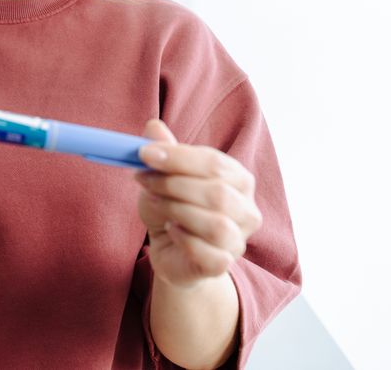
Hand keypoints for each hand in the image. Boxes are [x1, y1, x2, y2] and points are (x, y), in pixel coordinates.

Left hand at [134, 119, 262, 288]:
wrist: (170, 251)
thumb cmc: (172, 208)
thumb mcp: (162, 175)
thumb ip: (164, 152)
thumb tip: (153, 125)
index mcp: (238, 179)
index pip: (215, 163)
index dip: (178, 157)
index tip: (144, 153)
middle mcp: (247, 209)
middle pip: (218, 193)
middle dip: (173, 184)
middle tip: (143, 179)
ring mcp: (239, 239)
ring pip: (216, 224)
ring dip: (177, 210)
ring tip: (156, 204)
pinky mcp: (224, 265)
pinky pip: (209, 253)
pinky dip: (184, 239)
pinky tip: (171, 230)